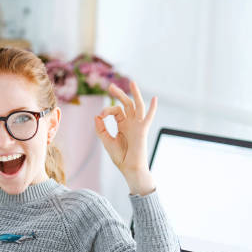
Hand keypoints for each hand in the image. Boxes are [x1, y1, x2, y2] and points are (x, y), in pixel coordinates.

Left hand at [94, 80, 156, 194]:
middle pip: (126, 104)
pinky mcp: (142, 130)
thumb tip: (96, 116)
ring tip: (132, 82)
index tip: (100, 117)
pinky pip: (148, 118)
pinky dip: (152, 108)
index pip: (116, 111)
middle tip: (111, 86)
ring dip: (135, 94)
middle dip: (119, 94)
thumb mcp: (107, 141)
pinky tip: (154, 98)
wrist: (129, 168)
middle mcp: (131, 123)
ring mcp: (137, 125)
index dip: (106, 111)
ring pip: (137, 106)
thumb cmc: (120, 157)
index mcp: (123, 125)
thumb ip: (101, 129)